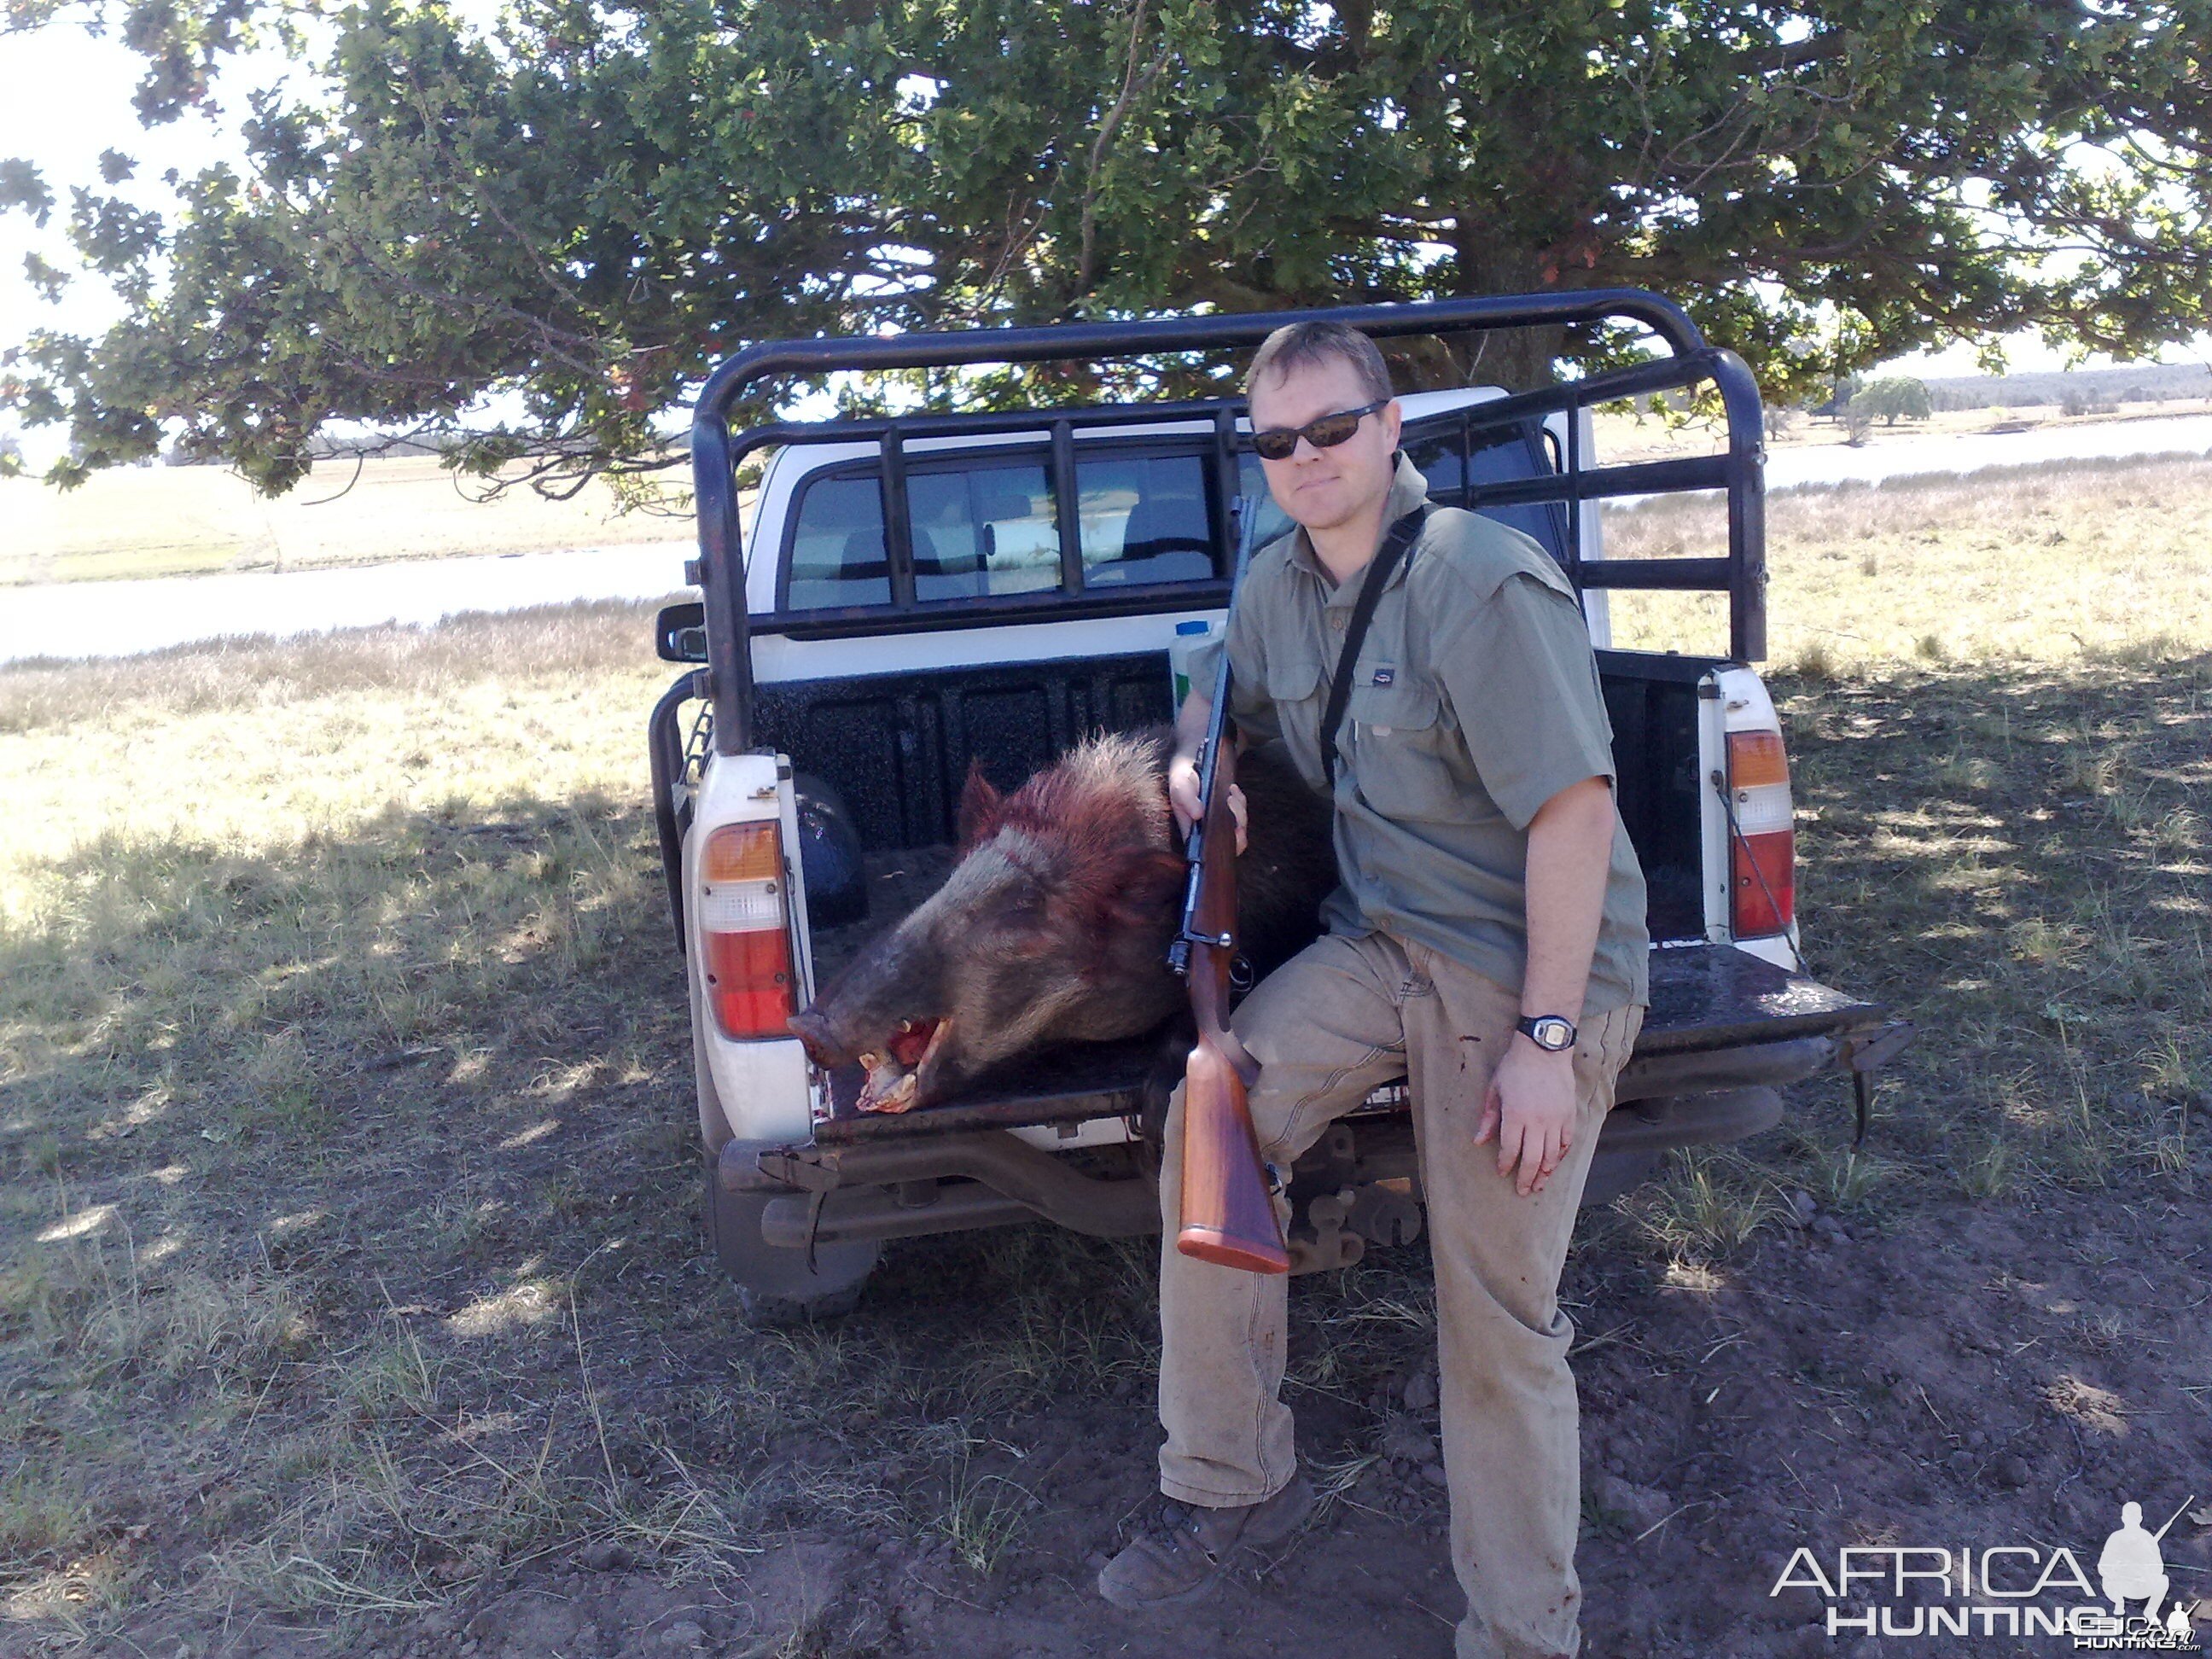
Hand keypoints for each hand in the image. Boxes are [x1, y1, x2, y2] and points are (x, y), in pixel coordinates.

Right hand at [1168, 753, 1246, 853]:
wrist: (1190, 764)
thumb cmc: (1182, 780)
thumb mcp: (1180, 787)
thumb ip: (1186, 800)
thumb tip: (1199, 815)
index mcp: (1194, 832)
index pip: (1211, 849)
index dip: (1226, 847)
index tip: (1234, 832)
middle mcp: (1209, 830)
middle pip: (1233, 842)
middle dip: (1239, 825)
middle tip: (1232, 803)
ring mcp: (1221, 820)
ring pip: (1240, 825)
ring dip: (1240, 809)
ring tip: (1230, 792)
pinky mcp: (1230, 810)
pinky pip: (1242, 810)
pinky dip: (1241, 800)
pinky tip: (1233, 789)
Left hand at [1473, 1036, 1577, 1196]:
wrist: (1544, 1050)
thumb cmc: (1515, 1068)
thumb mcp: (1495, 1090)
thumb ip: (1489, 1118)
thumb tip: (1479, 1141)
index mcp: (1516, 1115)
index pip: (1510, 1149)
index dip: (1505, 1164)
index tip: (1502, 1172)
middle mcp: (1538, 1121)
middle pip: (1533, 1159)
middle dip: (1526, 1178)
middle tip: (1523, 1191)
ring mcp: (1556, 1119)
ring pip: (1552, 1155)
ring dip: (1545, 1172)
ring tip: (1540, 1185)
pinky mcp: (1569, 1115)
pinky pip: (1567, 1142)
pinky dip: (1560, 1156)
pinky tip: (1554, 1164)